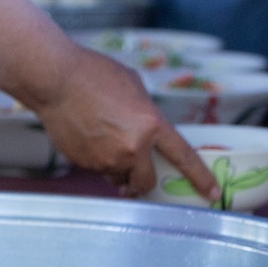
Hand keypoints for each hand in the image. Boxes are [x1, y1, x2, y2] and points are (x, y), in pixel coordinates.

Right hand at [27, 47, 218, 201]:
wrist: (56, 80)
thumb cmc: (94, 74)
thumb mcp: (134, 86)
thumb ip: (146, 113)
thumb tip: (147, 128)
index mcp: (150, 125)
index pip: (182, 157)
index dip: (199, 177)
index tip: (211, 192)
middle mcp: (131, 148)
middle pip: (146, 182)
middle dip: (143, 180)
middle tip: (136, 168)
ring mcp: (106, 159)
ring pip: (118, 176)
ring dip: (117, 167)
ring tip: (103, 139)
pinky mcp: (85, 163)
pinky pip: (98, 169)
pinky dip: (97, 159)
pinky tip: (87, 135)